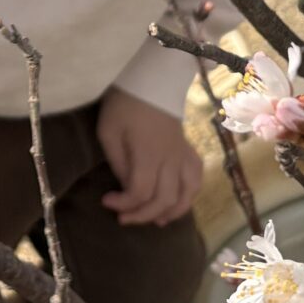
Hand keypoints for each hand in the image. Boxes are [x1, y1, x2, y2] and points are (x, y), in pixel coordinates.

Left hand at [96, 86, 202, 226]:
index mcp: (148, 154)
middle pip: (164, 200)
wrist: (150, 82)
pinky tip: (177, 201)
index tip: (107, 201)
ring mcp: (183, 156)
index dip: (124, 204)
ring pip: (187, 194)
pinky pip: (197, 178)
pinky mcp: (188, 150)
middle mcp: (170, 159)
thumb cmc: (123, 106)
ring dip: (172, 212)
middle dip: (143, 215)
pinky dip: (190, 195)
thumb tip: (126, 188)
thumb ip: (118, 164)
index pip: (141, 193)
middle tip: (123, 218)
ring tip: (154, 220)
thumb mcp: (108, 132)